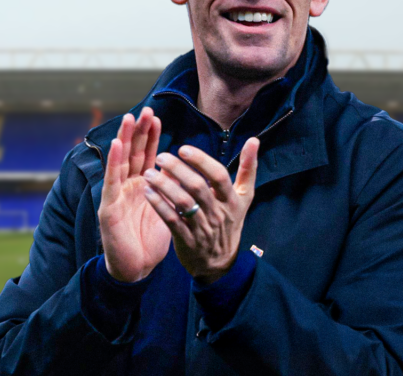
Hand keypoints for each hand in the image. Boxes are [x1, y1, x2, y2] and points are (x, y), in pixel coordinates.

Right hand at [98, 108, 170, 282]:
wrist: (136, 269)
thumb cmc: (150, 239)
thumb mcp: (167, 209)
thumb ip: (171, 189)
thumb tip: (184, 169)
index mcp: (142, 186)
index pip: (146, 155)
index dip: (151, 136)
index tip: (157, 116)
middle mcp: (127, 186)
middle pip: (132, 153)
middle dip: (138, 131)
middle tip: (145, 109)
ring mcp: (116, 195)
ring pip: (120, 161)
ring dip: (124, 139)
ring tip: (129, 119)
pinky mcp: (108, 208)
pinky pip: (111, 181)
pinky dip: (113, 161)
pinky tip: (116, 145)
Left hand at [142, 138, 258, 283]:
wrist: (219, 263)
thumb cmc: (230, 222)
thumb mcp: (244, 197)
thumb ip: (248, 169)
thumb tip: (254, 140)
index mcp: (232, 200)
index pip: (218, 176)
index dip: (201, 161)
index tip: (183, 148)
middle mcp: (218, 213)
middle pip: (198, 187)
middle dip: (178, 170)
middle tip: (161, 156)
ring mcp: (202, 228)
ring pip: (183, 203)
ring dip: (164, 186)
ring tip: (149, 172)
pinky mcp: (186, 240)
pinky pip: (171, 220)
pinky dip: (159, 205)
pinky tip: (148, 192)